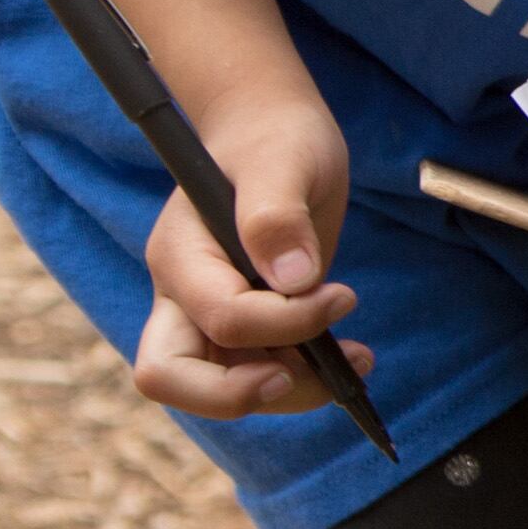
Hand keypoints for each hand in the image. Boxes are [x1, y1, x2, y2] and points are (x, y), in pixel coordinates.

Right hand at [130, 97, 373, 421]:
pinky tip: (352, 358)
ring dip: (290, 392)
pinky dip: (302, 380)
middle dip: (239, 394)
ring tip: (359, 364)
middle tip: (311, 377)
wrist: (273, 134)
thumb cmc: (274, 141)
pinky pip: (256, 374)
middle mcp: (181, 294)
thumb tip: (294, 279)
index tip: (344, 296)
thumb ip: (277, 216)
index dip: (287, 323)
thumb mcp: (283, 162)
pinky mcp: (242, 326)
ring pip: (219, 389)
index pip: (220, 318)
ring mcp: (206, 314)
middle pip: (168, 376)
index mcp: (181, 256)